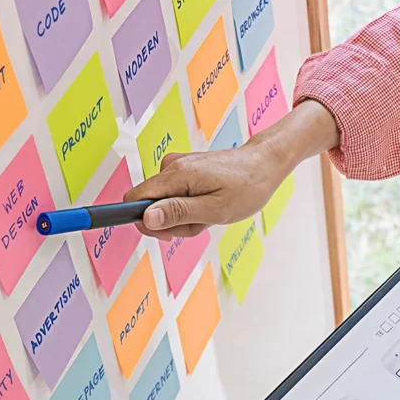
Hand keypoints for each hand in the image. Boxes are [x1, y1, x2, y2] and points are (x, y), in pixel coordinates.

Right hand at [124, 100, 338, 240]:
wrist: (265, 164)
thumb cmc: (247, 187)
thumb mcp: (215, 209)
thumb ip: (178, 213)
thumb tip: (146, 218)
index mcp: (175, 175)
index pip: (134, 200)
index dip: (142, 221)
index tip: (165, 234)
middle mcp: (170, 167)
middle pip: (150, 207)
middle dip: (174, 224)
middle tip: (202, 223)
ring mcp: (177, 168)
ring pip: (165, 206)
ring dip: (187, 218)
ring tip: (212, 213)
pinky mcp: (184, 171)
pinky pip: (176, 198)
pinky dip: (192, 208)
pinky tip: (211, 206)